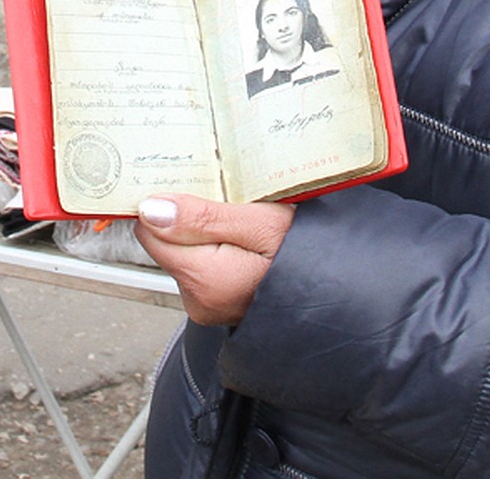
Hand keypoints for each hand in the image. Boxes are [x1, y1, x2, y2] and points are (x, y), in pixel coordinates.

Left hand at [135, 194, 294, 324]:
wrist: (338, 289)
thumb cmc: (310, 256)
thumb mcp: (262, 223)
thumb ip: (204, 218)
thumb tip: (152, 210)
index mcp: (204, 279)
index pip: (150, 232)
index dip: (166, 202)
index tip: (189, 183)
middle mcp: (198, 299)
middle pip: (166, 241)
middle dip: (189, 215)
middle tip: (227, 197)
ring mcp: (207, 305)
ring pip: (184, 250)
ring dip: (203, 229)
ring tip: (240, 218)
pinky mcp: (217, 303)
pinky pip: (201, 264)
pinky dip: (215, 245)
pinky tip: (241, 237)